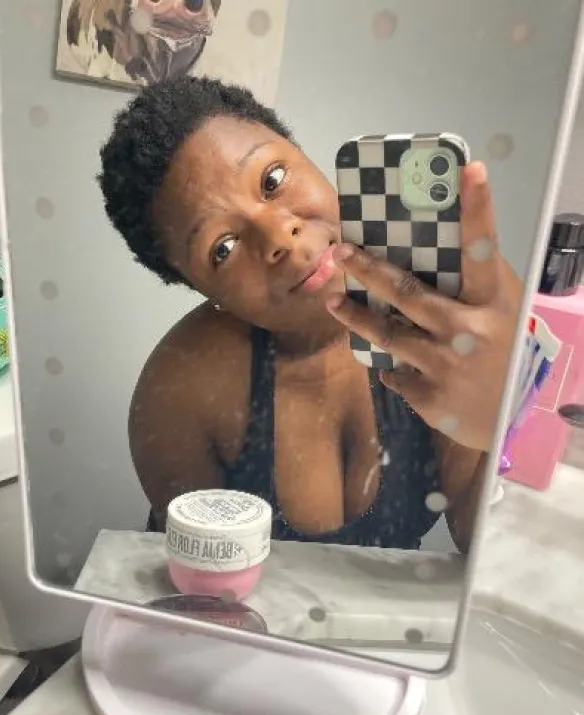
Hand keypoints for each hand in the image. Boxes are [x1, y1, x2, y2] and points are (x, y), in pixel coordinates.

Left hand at [326, 162, 522, 452]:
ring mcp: (445, 365)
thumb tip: (433, 247)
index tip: (470, 170)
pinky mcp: (428, 396)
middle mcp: (469, 331)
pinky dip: (389, 366)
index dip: (478, 210)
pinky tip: (390, 365)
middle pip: (408, 292)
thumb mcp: (500, 316)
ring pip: (387, 333)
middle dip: (368, 269)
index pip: (484, 249)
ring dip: (355, 316)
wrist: (507, 421)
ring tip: (331, 300)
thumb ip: (472, 288)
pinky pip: (393, 372)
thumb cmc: (502, 355)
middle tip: (341, 251)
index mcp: (493, 304)